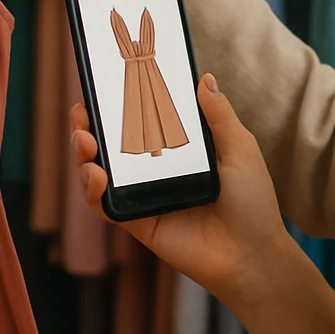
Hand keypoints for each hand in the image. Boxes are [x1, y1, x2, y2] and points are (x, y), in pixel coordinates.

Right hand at [70, 74, 292, 303]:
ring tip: (85, 141)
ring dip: (83, 153)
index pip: (141, 120)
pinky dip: (92, 190)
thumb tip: (204, 78)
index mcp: (178, 148)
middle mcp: (156, 170)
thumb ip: (218, 115)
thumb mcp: (239, 148)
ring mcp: (144, 195)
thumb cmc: (252, 202)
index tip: (105, 83)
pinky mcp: (137, 222)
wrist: (252, 254)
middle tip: (82, 111)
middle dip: (89, 125)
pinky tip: (95, 175)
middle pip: (111, 144)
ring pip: (100, 172)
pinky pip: (105, 206)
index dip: (120, 103)